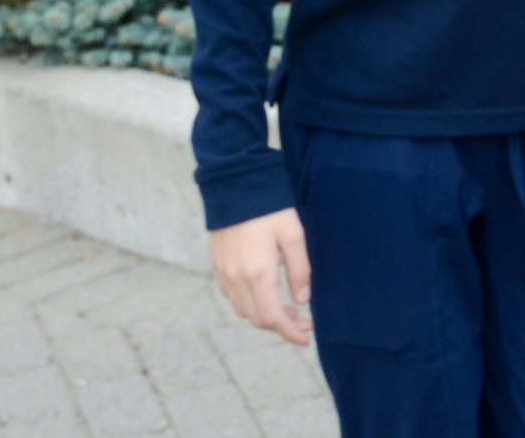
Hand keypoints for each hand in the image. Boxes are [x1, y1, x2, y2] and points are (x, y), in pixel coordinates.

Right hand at [208, 207, 312, 345]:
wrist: (234, 185)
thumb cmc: (268, 207)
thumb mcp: (293, 234)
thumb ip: (300, 270)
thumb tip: (303, 301)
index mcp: (258, 274)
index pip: (273, 318)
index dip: (290, 333)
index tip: (306, 339)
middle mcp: (237, 279)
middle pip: (258, 319)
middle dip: (282, 326)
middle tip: (304, 321)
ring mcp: (224, 274)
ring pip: (245, 310)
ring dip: (266, 315)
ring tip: (288, 307)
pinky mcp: (218, 266)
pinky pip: (234, 297)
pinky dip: (252, 303)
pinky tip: (267, 292)